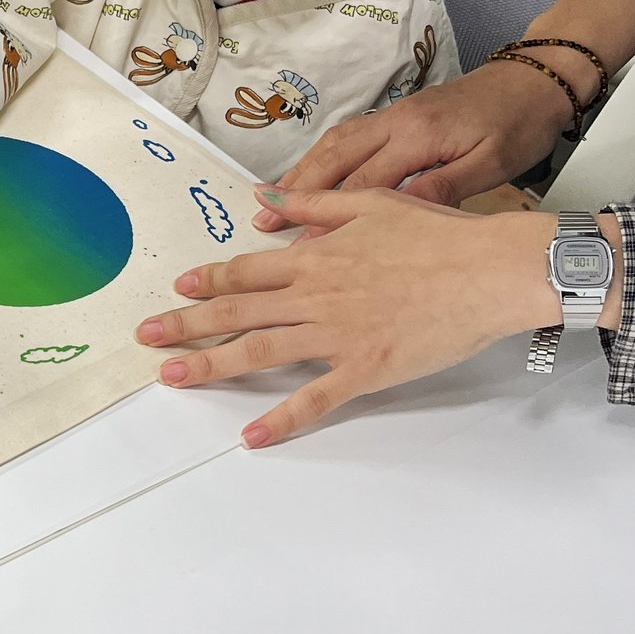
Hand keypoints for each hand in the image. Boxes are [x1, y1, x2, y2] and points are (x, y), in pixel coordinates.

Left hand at [137, 185, 564, 447]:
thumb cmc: (437, 235)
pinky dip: (283, 419)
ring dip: (211, 364)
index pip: (245, 270)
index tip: (177, 289)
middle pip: (237, 310)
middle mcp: (315, 295)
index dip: (206, 281)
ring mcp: (336, 335)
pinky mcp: (364, 370)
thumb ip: (311, 204)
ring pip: (260, 351)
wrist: (489, 270)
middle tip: (145, 335)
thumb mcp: (369, 203)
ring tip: (172, 375)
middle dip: (185, 323)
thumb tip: (264, 198)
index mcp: (314, 256)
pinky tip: (251, 435)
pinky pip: (315, 398)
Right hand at [253, 60, 572, 231]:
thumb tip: (398, 217)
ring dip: (298, 173)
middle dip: (295, 193)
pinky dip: (318, 159)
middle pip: (332, 160)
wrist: (533, 82)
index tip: (304, 245)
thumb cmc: (516, 125)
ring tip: (269, 202)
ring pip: (332, 145)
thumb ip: (443, 187)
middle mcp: (394, 122)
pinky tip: (303, 176)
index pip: (362, 184)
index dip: (329, 217)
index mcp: (417, 135)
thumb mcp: (491, 164)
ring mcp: (390, 117)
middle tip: (262, 223)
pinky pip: (344, 138)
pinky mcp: (393, 117)